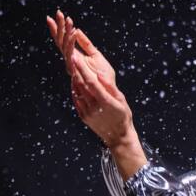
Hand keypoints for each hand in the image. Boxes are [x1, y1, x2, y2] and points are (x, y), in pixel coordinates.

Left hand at [45, 10, 133, 145]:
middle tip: (72, 58)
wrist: (118, 137)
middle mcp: (94, 107)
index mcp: (105, 101)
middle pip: (81, 85)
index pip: (90, 82)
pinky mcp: (83, 116)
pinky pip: (76, 100)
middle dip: (76, 70)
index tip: (76, 58)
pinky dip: (74, 89)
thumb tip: (99, 74)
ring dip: (74, 79)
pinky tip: (76, 83)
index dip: (82, 69)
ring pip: (77, 92)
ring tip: (74, 68)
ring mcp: (87, 113)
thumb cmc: (123, 116)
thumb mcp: (121, 100)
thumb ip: (110, 87)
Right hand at [46, 10, 117, 90]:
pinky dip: (71, 43)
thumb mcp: (96, 55)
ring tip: (68, 19)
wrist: (109, 93)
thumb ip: (86, 43)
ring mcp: (72, 65)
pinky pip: (71, 54)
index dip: (59, 28)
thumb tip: (78, 31)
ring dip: (66, 31)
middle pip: (61, 41)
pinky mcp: (76, 70)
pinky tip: (74, 31)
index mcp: (75, 56)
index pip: (63, 40)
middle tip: (58, 12)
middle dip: (59, 26)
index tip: (56, 14)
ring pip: (64, 45)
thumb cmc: (104, 77)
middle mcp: (71, 60)